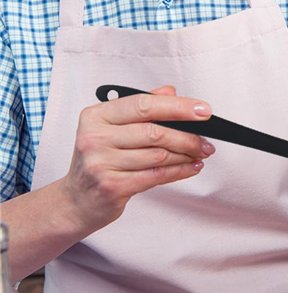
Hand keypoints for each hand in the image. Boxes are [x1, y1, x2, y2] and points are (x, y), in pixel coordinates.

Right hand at [61, 85, 214, 231]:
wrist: (76, 200)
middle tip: (207, 140)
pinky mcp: (111, 186)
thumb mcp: (112, 127)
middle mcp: (95, 137)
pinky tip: (191, 167)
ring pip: (158, 155)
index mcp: (96, 115)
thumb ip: (141, 107)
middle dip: (188, 136)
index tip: (202, 110)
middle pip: (154, 132)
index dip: (178, 107)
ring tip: (200, 153)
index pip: (144, 105)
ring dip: (186, 155)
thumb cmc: (99, 159)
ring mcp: (101, 163)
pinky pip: (156, 175)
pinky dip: (179, 171)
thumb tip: (170, 91)